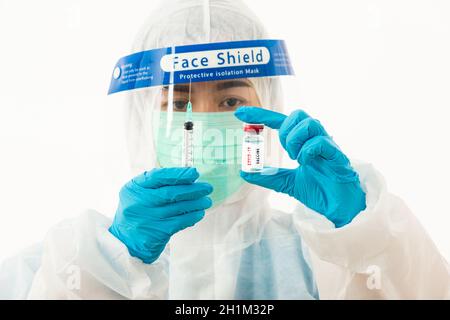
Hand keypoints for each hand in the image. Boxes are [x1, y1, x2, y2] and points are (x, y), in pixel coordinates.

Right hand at [109, 167, 212, 262]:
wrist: (125, 242)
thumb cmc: (137, 213)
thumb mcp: (137, 194)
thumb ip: (156, 185)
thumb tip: (187, 177)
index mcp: (133, 188)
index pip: (157, 176)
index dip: (178, 174)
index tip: (195, 173)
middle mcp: (138, 203)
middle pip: (170, 193)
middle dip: (192, 189)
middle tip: (207, 188)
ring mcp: (147, 219)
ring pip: (178, 208)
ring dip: (196, 203)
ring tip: (207, 201)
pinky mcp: (156, 233)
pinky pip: (179, 222)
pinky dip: (191, 216)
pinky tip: (199, 213)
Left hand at [235, 107, 365, 226]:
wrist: (338, 208)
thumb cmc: (318, 190)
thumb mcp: (286, 183)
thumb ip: (268, 176)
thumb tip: (245, 172)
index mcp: (304, 142)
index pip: (281, 122)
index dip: (260, 115)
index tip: (240, 113)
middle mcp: (316, 138)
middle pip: (298, 114)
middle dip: (286, 131)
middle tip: (288, 153)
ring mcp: (328, 145)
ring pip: (309, 123)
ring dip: (296, 140)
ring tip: (298, 159)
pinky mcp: (337, 155)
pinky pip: (320, 142)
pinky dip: (308, 152)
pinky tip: (306, 163)